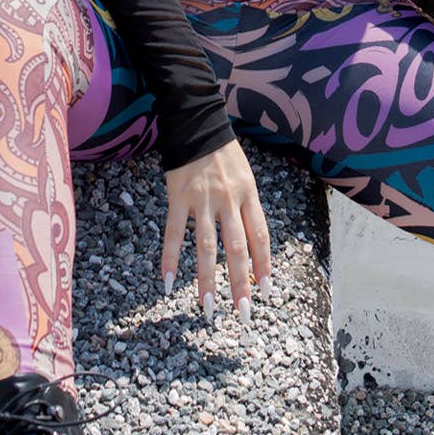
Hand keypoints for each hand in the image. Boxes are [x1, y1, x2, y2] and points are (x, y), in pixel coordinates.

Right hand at [161, 138, 272, 322]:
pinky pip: (175, 233)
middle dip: (241, 283)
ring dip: (207, 280)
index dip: (264, 266)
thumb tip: (252, 243)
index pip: (260, 237)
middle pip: (238, 248)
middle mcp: (229, 200)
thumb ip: (247, 207)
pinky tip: (168, 282)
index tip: (265, 293)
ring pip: (207, 247)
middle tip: (243, 313)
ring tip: (207, 308)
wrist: (196, 121)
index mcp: (249, 195)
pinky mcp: (178, 197)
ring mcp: (203, 199)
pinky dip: (171, 258)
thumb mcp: (245, 176)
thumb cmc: (223, 153)